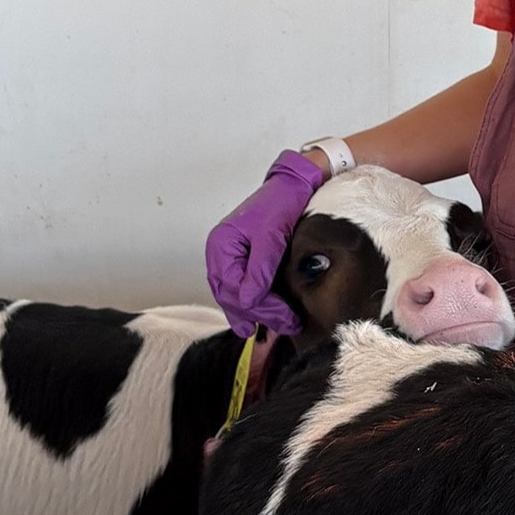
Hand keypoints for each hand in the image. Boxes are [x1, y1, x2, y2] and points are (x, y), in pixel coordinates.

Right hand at [205, 150, 327, 336]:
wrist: (294, 185)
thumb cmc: (281, 202)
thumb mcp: (271, 234)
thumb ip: (259, 267)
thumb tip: (248, 300)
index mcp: (220, 245)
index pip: (232, 286)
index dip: (257, 304)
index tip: (283, 315)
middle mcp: (222, 254)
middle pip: (232, 294)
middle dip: (259, 313)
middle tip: (286, 326)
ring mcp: (233, 258)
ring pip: (237, 295)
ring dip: (256, 313)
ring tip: (277, 329)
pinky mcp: (247, 261)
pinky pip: (245, 288)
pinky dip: (256, 303)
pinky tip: (265, 318)